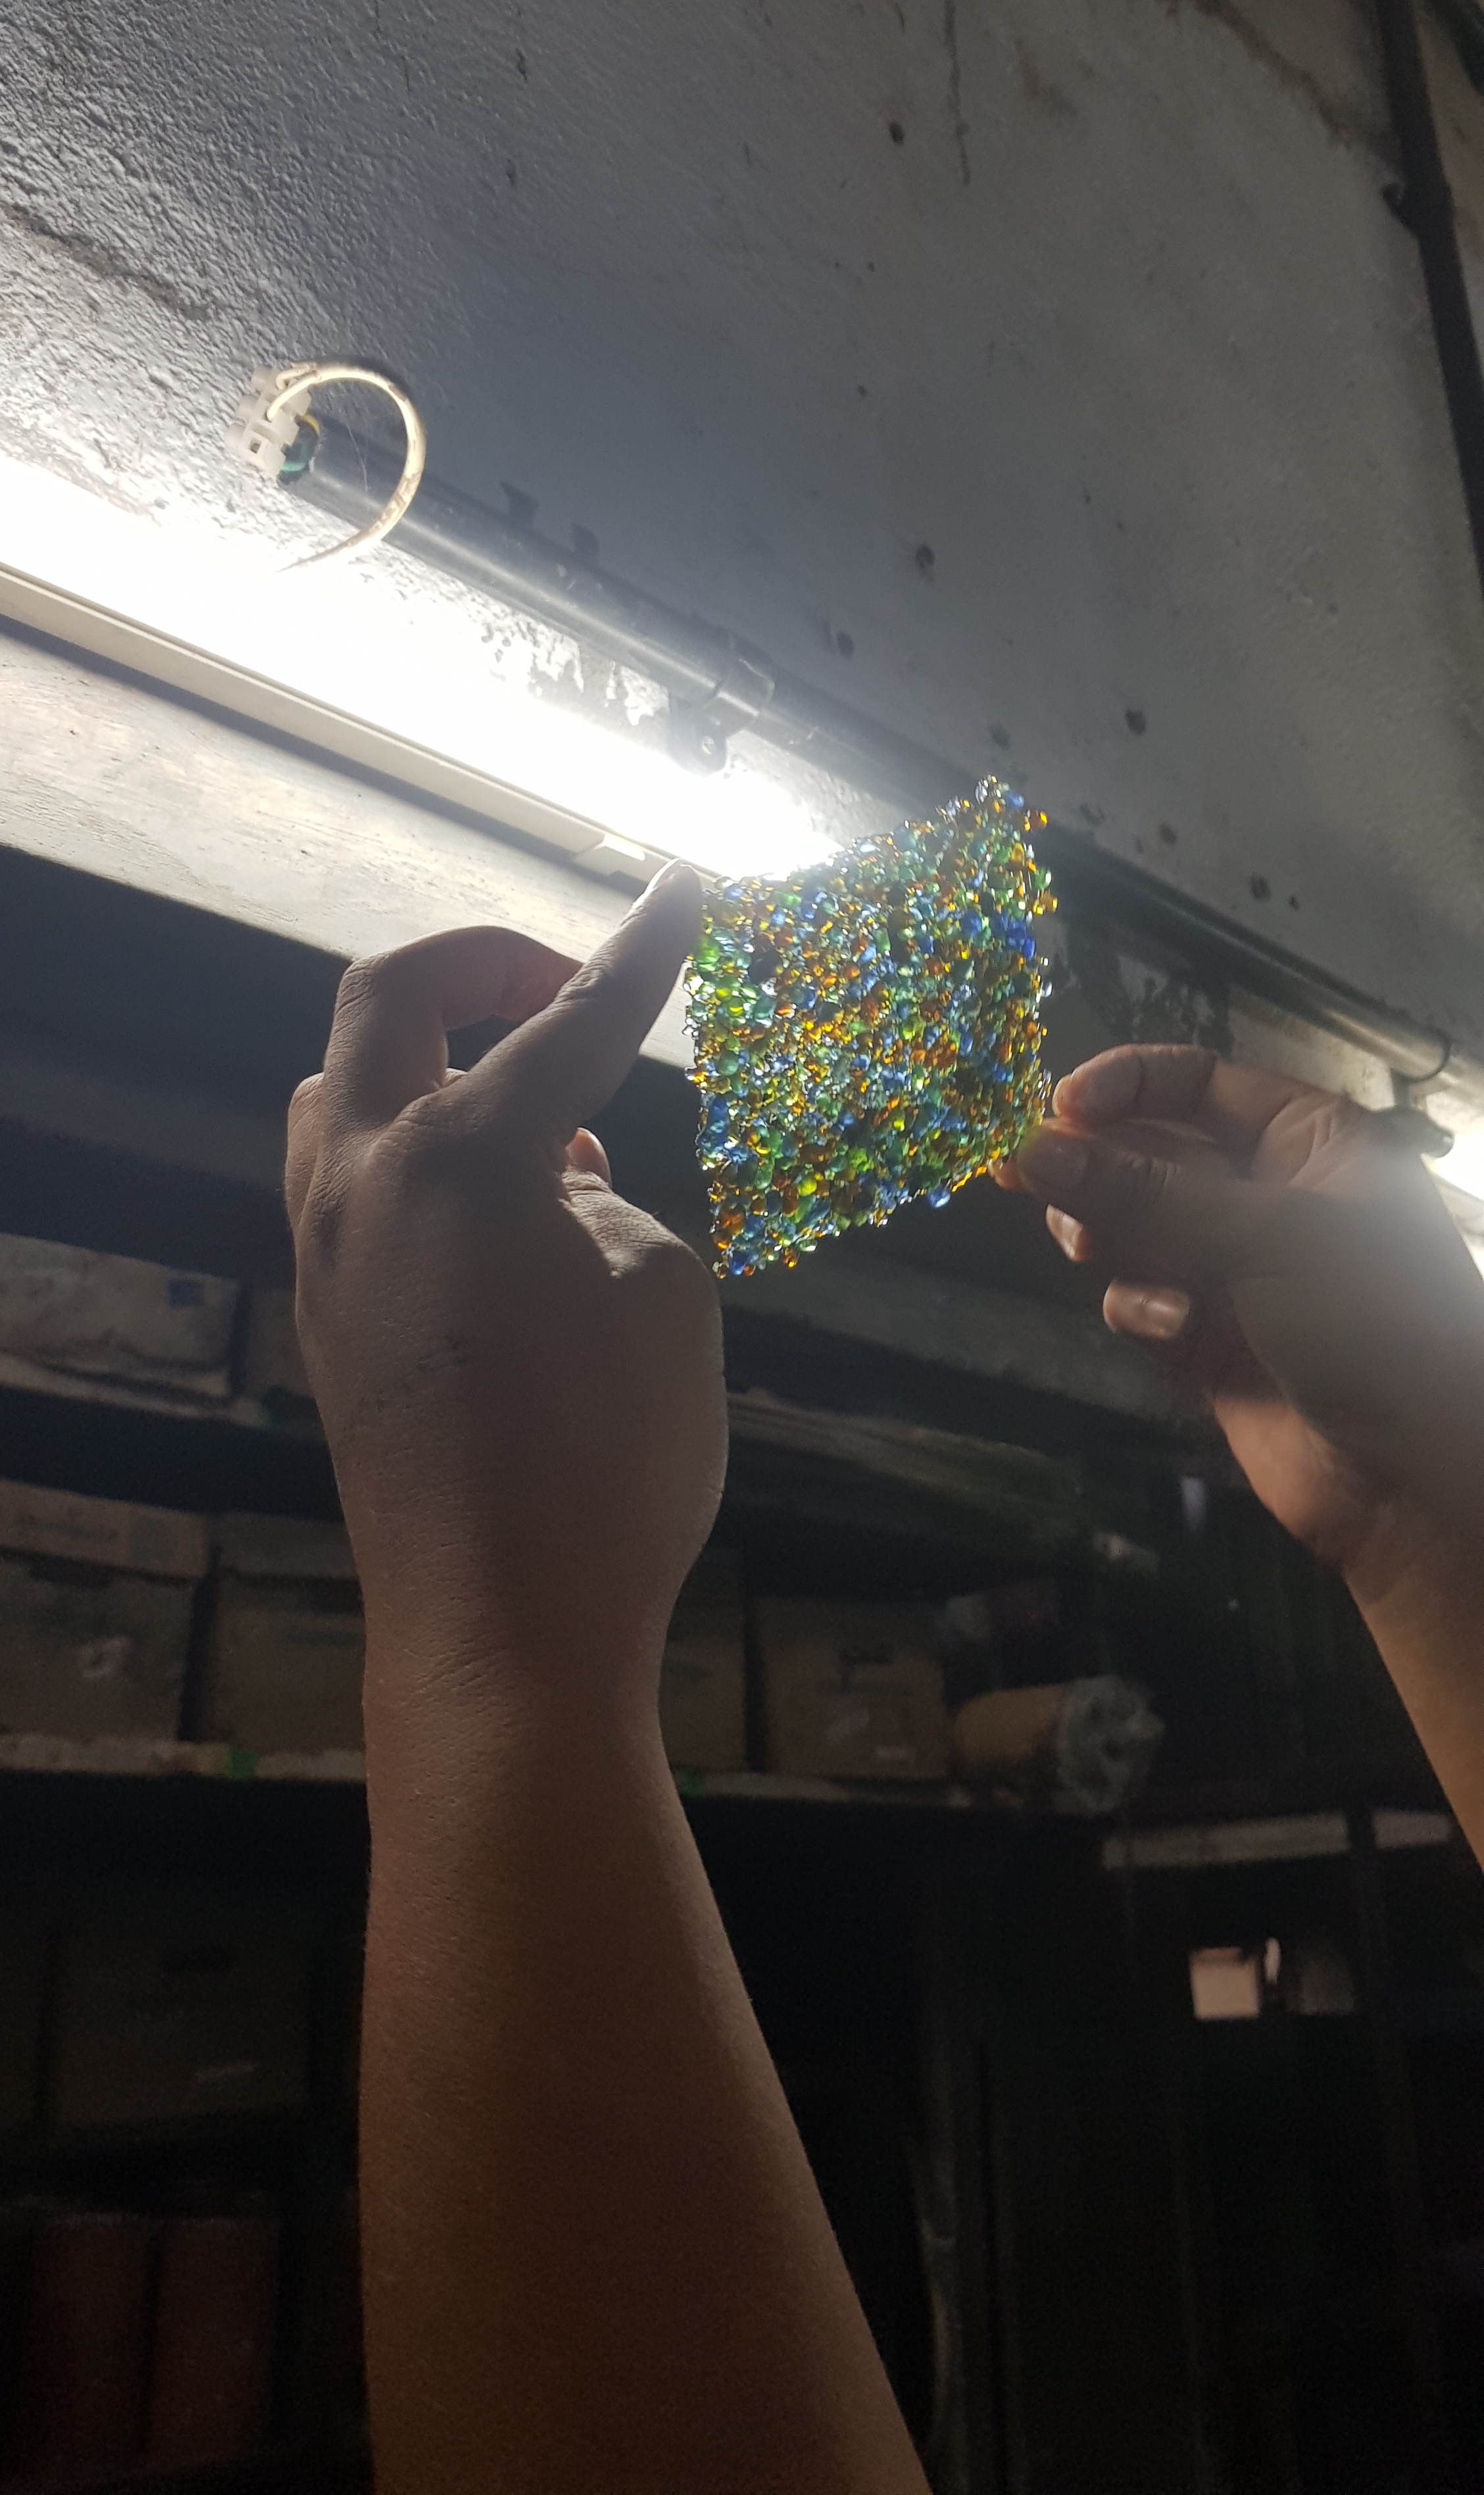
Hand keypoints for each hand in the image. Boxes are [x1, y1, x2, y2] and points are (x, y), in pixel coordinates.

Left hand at [284, 864, 726, 1708]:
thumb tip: (560, 1182)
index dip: (640, 948)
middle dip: (484, 965)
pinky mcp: (327, 1319)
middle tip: (568, 988)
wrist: (503, 1629)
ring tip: (532, 1111)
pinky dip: (417, 1154)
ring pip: (340, 1090)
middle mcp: (367, 1180)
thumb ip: (609, 1202)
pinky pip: (349, 1184)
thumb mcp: (661, 1296)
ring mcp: (328, 1251)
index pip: (571, 1019)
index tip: (683, 884)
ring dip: (428, 1062)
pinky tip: (505, 1213)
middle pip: (388, 1001)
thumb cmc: (609, 1461)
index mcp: (462, 1153)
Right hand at [1002, 1045, 1483, 1585]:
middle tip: (1022, 1175)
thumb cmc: (1372, 1322)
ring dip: (1108, 1236)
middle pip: (1150, 1152)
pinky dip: (1139, 1308)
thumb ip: (1142, 1192)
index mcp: (1308, 1139)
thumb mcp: (1264, 1237)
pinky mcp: (1205, 1339)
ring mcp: (1235, 1270)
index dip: (1123, 1086)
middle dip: (1094, 1164)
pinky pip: (1139, 1299)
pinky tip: (1168, 1329)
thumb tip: (1032, 1148)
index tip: (1054, 1109)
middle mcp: (1269, 1194)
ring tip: (1092, 1251)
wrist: (1415, 1475)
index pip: (1196, 1081)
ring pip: (1132, 1227)